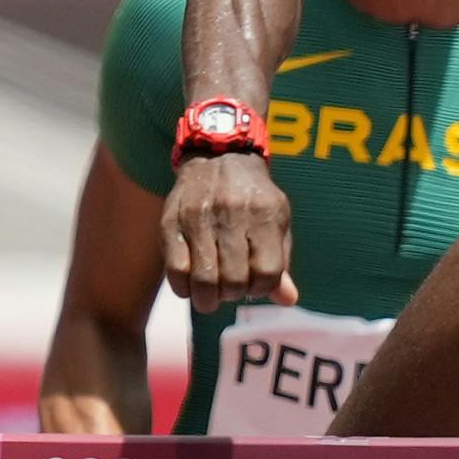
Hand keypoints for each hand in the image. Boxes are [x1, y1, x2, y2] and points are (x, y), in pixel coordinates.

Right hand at [160, 152, 296, 312]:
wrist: (218, 158)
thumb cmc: (253, 199)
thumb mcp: (276, 221)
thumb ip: (281, 260)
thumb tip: (288, 300)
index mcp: (265, 215)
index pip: (268, 271)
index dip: (262, 288)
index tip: (256, 286)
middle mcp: (232, 214)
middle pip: (235, 279)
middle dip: (234, 294)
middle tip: (231, 291)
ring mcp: (199, 218)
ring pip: (204, 278)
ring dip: (208, 299)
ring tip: (211, 298)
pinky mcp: (171, 222)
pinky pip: (175, 269)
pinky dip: (184, 288)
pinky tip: (191, 286)